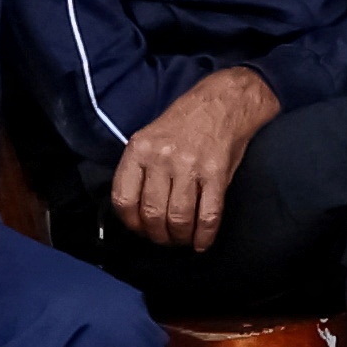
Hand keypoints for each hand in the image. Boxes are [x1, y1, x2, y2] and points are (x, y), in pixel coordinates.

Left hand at [110, 65, 284, 250]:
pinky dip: (205, 236)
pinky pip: (208, 214)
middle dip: (157, 235)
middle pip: (152, 213)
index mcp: (140, 149)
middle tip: (164, 239)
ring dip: (179, 237)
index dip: (131, 223)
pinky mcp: (216, 174)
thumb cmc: (184, 123)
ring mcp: (190, 167)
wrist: (222, 103)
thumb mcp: (150, 137)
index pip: (124, 198)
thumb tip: (136, 209)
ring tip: (181, 240)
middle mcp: (162, 158)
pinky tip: (202, 243)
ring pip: (178, 218)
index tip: (140, 229)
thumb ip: (140, 169)